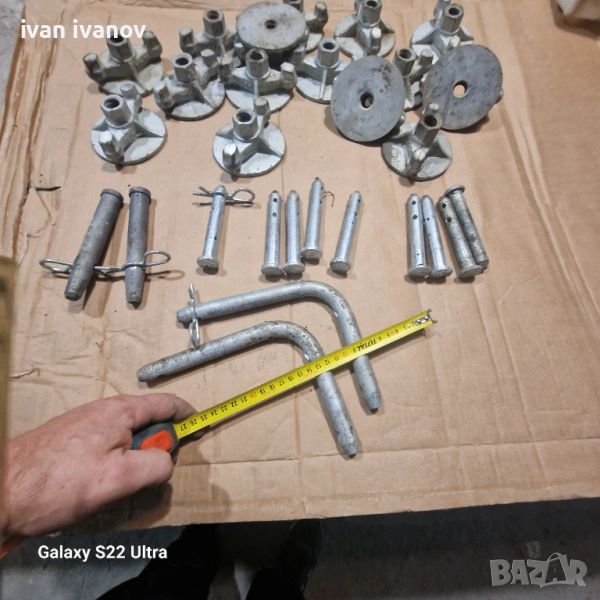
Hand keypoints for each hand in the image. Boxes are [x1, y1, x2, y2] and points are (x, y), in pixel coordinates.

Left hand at [2, 393, 195, 536]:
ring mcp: (86, 424)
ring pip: (127, 438)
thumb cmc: (57, 483)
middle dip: (156, 448)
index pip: (167, 403)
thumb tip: (167, 461)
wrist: (1, 489)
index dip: (189, 415)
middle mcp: (104, 411)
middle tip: (148, 477)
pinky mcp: (72, 439)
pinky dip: (115, 463)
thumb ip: (155, 465)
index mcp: (121, 411)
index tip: (201, 426)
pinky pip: (108, 447)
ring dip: (134, 460)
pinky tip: (99, 486)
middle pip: (148, 423)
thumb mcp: (119, 478)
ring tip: (118, 487)